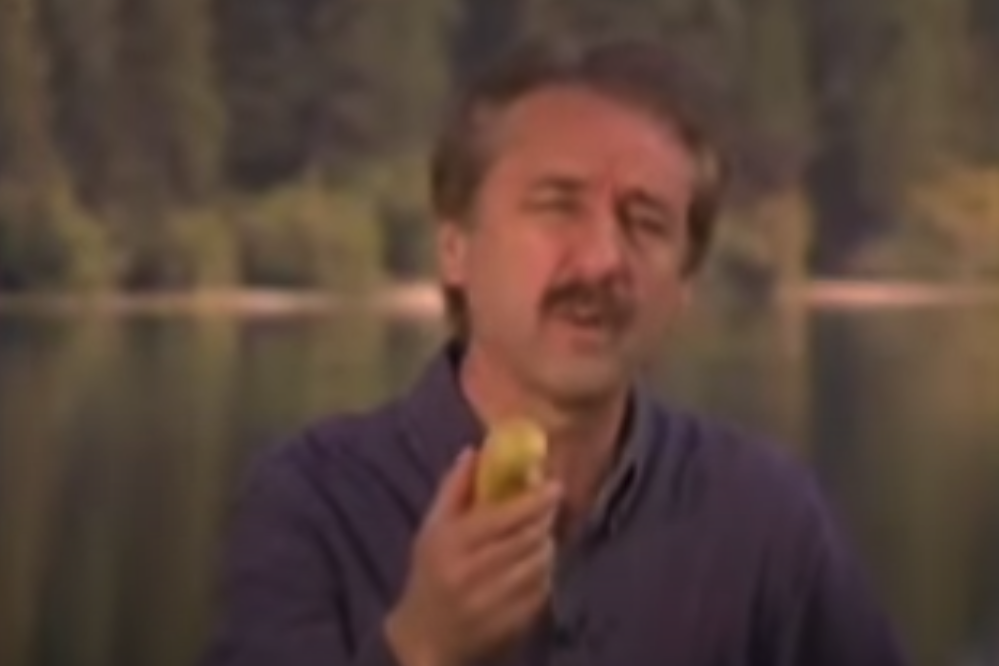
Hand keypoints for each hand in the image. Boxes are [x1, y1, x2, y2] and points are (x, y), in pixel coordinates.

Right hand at [385, 447, 561, 665]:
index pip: (503, 517)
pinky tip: (536, 566)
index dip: (534, 500)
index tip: (555, 486)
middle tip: (551, 506)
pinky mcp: (509, 623)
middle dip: (545, 519)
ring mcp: (492, 602)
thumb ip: (454, 489)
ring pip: (538, 564)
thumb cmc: (429, 574)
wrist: (425, 637)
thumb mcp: (432, 529)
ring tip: (542, 535)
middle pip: (526, 539)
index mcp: (451, 544)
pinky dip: (545, 574)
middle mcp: (472, 573)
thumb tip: (475, 450)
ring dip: (547, 545)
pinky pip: (541, 591)